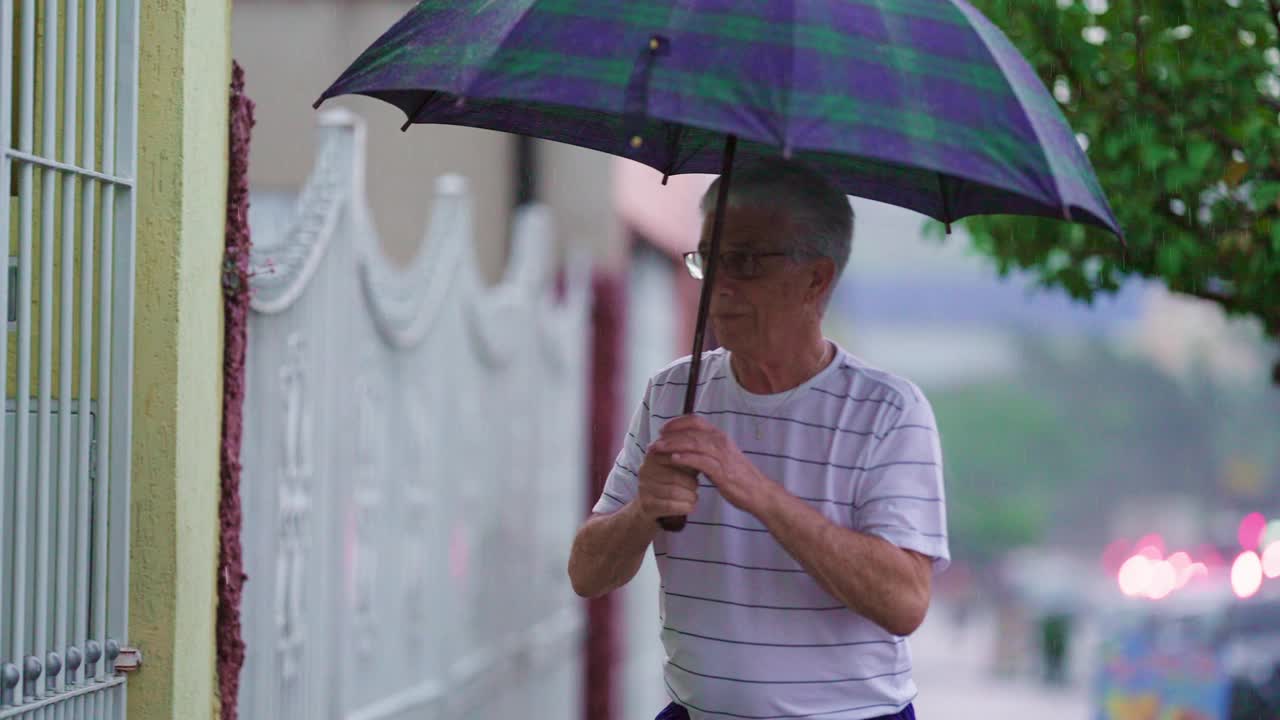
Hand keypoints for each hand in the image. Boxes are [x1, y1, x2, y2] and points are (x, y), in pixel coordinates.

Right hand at [635, 448, 699, 522]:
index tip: (699, 471)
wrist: (650, 506)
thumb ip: (691, 456)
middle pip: (676, 476)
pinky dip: (685, 507)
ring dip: (690, 496)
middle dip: (692, 484)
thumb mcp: (680, 466)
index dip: (691, 465)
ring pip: (674, 492)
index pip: (676, 456)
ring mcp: (643, 488)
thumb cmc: (670, 482)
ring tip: (694, 496)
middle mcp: (645, 469)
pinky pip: (670, 506)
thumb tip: (708, 452)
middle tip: (696, 487)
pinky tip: (689, 506)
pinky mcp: (646, 505)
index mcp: (653, 454)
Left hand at [652, 415, 774, 514]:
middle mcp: (720, 442)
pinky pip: (700, 461)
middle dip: (669, 435)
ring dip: (672, 445)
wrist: (758, 492)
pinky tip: (673, 459)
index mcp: (720, 437)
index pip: (695, 420)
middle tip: (653, 442)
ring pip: (693, 443)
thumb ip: (706, 450)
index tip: (662, 429)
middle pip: (690, 431)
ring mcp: (722, 456)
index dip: (677, 422)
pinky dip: (685, 458)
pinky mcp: (722, 471)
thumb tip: (686, 448)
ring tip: (657, 449)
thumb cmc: (738, 476)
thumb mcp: (722, 457)